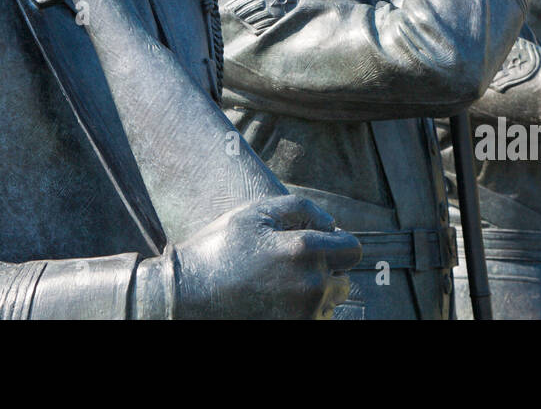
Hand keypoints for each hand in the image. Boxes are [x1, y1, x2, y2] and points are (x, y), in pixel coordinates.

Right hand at [137, 194, 359, 318]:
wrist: (187, 296)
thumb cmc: (219, 249)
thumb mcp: (255, 214)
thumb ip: (300, 208)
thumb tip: (332, 223)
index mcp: (303, 250)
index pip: (352, 249)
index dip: (338, 243)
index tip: (319, 244)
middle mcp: (310, 285)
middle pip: (344, 279)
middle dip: (326, 270)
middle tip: (290, 266)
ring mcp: (303, 315)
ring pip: (330, 303)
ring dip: (316, 294)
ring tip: (279, 286)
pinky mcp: (293, 331)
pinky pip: (315, 320)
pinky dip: (303, 312)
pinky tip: (277, 303)